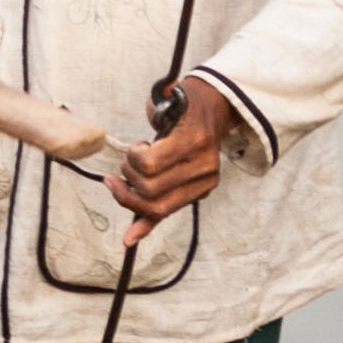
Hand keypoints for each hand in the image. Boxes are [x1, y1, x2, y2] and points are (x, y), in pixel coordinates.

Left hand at [110, 77, 233, 240]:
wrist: (216, 109)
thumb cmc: (184, 106)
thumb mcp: (167, 104)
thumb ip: (155, 115)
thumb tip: (154, 113)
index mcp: (193, 140)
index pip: (149, 165)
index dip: (133, 158)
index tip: (136, 147)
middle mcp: (203, 166)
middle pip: (149, 190)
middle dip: (129, 177)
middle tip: (129, 163)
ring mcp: (204, 182)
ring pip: (156, 207)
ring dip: (131, 196)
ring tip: (126, 179)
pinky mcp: (200, 192)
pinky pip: (168, 214)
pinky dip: (146, 226)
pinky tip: (129, 238)